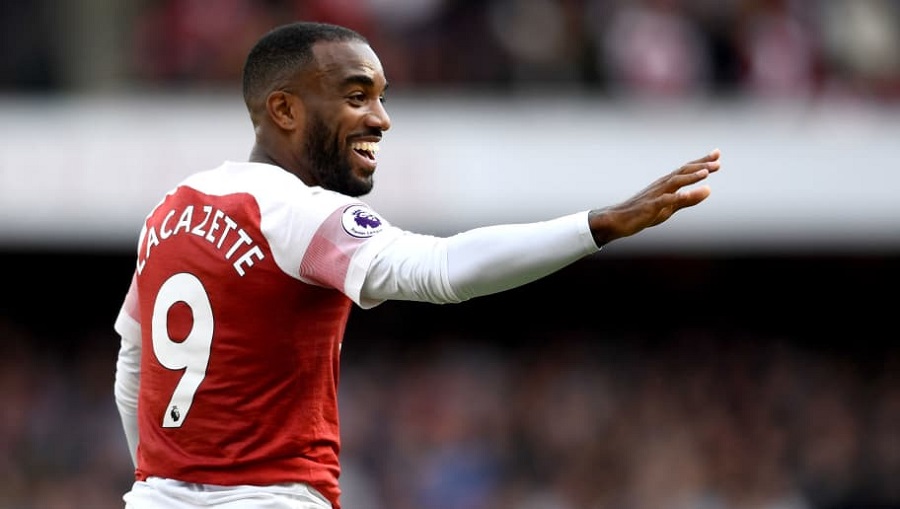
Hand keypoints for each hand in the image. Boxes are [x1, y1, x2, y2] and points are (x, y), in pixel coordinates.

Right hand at [588, 148, 720, 246]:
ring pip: (675, 182)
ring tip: (706, 172)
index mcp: (667, 184)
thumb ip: (689, 199)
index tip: (717, 153)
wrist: (618, 219)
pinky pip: (664, 200)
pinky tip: (687, 195)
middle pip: (683, 172)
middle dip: (700, 166)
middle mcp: (662, 185)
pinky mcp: (650, 206)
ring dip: (691, 177)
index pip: (687, 169)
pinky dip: (677, 197)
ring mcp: (655, 194)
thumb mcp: (671, 207)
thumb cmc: (644, 212)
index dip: (702, 161)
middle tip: (717, 162)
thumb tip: (709, 190)